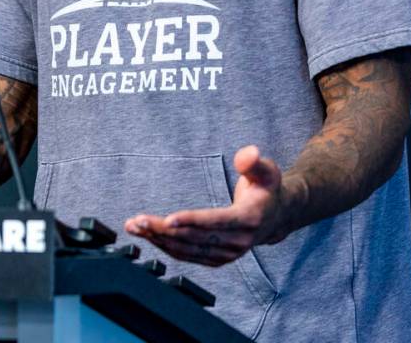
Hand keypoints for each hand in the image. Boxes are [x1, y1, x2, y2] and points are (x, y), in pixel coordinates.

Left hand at [124, 145, 291, 266]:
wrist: (276, 216)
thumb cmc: (266, 188)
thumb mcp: (267, 170)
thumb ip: (254, 162)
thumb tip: (248, 152)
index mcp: (249, 219)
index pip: (217, 221)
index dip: (192, 221)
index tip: (168, 219)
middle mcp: (238, 241)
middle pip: (196, 237)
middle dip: (163, 229)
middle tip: (137, 221)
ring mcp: (227, 253)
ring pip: (188, 249)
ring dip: (159, 239)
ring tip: (134, 226)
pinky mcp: (217, 258)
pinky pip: (188, 255)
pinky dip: (166, 246)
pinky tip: (148, 236)